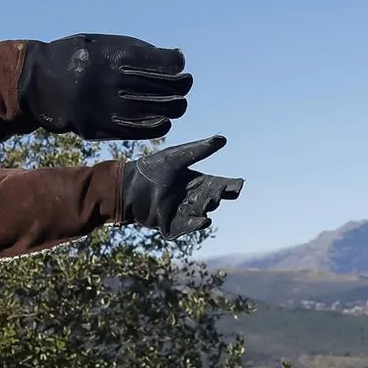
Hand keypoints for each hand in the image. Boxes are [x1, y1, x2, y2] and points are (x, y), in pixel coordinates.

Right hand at [17, 33, 191, 139]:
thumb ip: (133, 49)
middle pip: (164, 87)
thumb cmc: (74, 57)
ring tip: (178, 103)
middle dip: (181, 85)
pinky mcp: (99, 126)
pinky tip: (164, 121)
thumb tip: (176, 59)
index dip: (176, 64)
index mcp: (113, 55)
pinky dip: (157, 126)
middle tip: (185, 84)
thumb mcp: (100, 42)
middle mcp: (112, 80)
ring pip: (157, 110)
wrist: (36, 81)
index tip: (179, 65)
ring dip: (174, 106)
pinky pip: (139, 130)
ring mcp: (106, 105)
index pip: (162, 62)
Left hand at [120, 135, 241, 239]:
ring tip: (211, 202)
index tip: (239, 184)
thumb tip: (223, 139)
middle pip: (212, 199)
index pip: (219, 185)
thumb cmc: (153, 168)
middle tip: (219, 190)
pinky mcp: (169, 225)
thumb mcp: (177, 157)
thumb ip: (199, 150)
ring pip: (200, 214)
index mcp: (196, 182)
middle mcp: (192, 198)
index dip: (230, 186)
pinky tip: (204, 221)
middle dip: (217, 196)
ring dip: (206, 209)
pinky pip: (185, 228)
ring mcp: (181, 213)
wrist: (128, 185)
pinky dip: (194, 225)